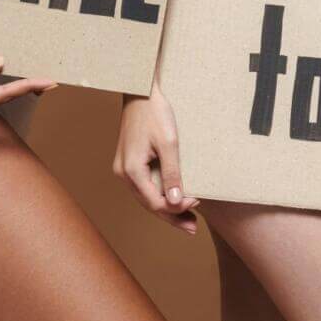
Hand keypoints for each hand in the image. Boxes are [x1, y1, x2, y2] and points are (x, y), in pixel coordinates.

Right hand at [112, 85, 199, 234]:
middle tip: (193, 229)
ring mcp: (123, 169)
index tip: (197, 203)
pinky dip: (159, 194)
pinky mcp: (128, 163)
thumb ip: (172, 173)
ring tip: (187, 219)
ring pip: (146, 197)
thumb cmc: (154, 113)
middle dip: (171, 216)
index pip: (154, 203)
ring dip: (166, 208)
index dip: (176, 209)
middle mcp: (122, 174)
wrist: (140, 91)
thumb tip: (176, 202)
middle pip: (149, 204)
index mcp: (131, 171)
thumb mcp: (169, 142)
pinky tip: (173, 198)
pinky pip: (144, 186)